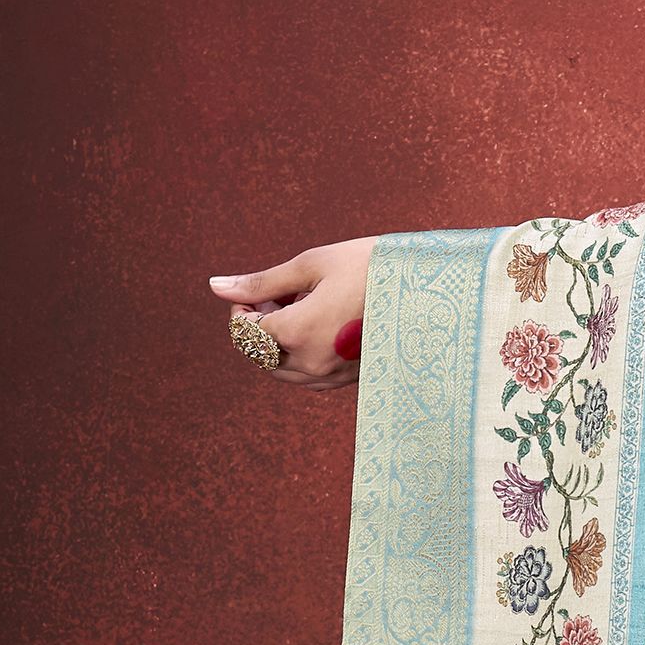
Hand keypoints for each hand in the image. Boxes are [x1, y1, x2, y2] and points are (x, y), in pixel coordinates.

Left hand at [209, 241, 375, 389]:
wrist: (427, 286)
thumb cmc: (368, 266)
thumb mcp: (311, 265)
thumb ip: (261, 282)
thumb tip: (216, 286)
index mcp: (296, 331)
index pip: (245, 331)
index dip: (243, 309)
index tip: (262, 289)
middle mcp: (311, 362)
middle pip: (260, 355)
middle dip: (260, 328)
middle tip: (283, 297)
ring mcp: (333, 376)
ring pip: (284, 371)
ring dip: (281, 344)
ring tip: (304, 309)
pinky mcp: (351, 379)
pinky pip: (311, 377)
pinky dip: (303, 354)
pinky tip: (323, 326)